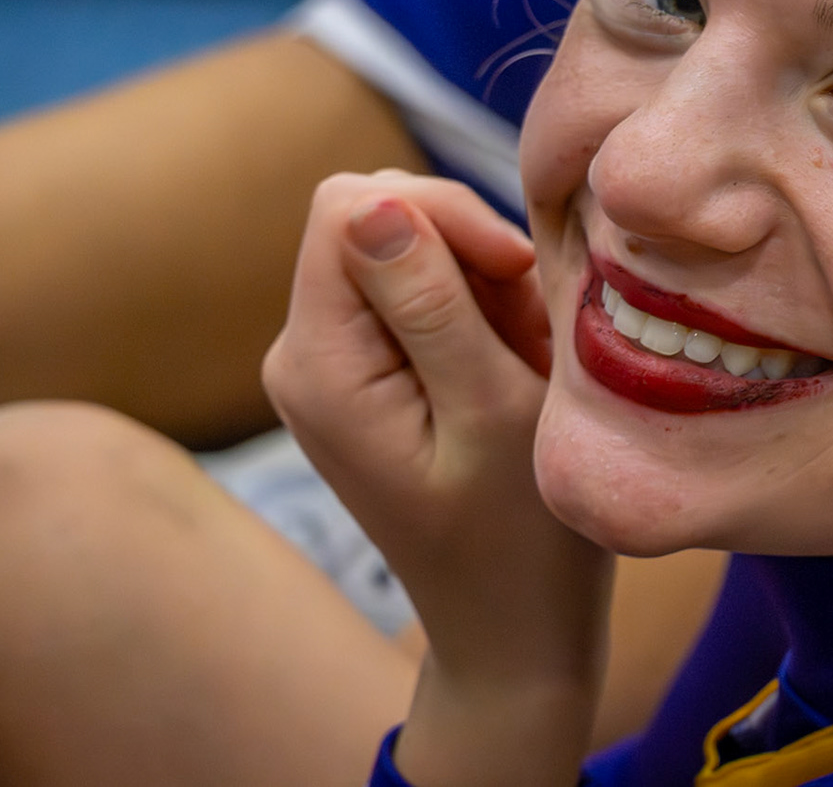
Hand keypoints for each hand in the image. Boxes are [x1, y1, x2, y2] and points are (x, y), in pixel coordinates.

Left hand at [264, 172, 609, 785]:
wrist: (515, 630)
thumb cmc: (523, 538)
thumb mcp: (493, 414)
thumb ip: (431, 304)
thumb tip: (372, 203)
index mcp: (319, 363)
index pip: (353, 205)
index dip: (443, 215)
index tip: (518, 274)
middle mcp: (305, 353)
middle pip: (378, 215)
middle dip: (468, 249)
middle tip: (528, 328)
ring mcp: (335, 363)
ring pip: (410, 247)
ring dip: (485, 284)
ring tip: (526, 363)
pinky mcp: (370, 371)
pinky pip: (424, 291)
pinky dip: (483, 310)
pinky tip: (514, 371)